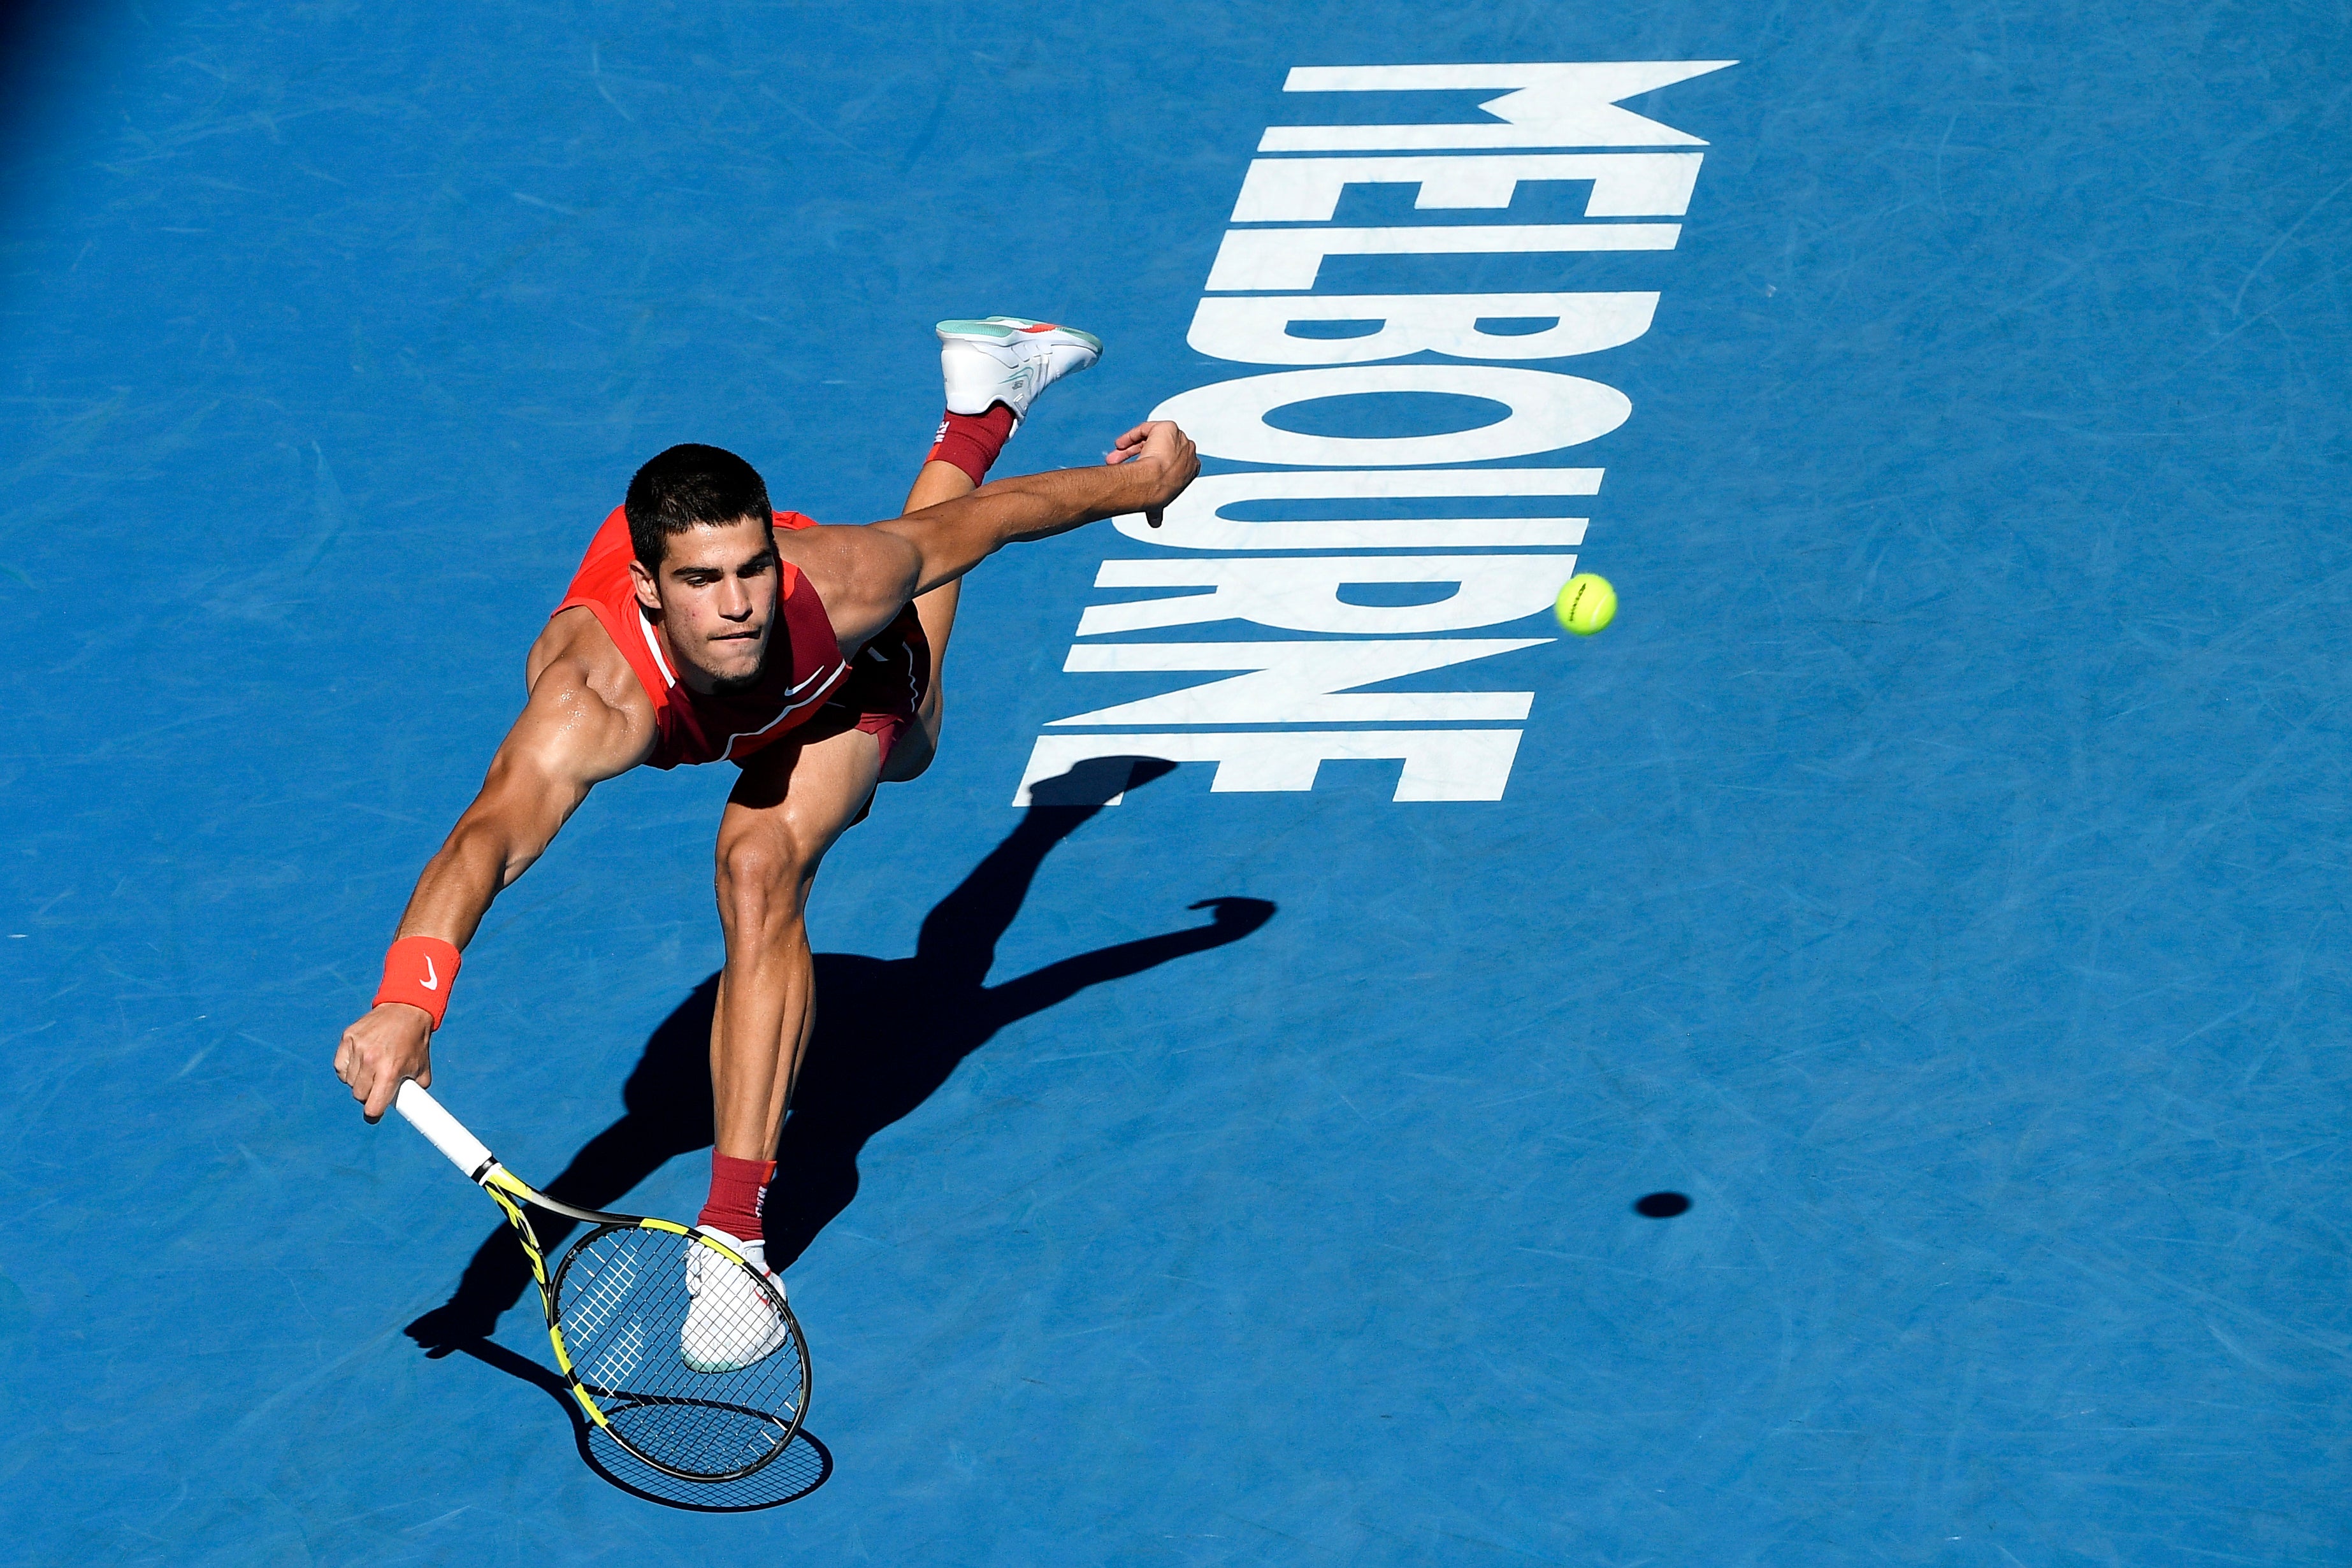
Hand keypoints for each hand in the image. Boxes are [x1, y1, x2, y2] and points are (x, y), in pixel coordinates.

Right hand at [334, 1002, 433, 1121]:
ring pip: (349, 1081)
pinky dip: (347, 1069)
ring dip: (359, 1080)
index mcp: (390, 1071)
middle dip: (368, 1094)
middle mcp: (371, 1061)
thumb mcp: (422, 1067)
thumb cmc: (415, 1041)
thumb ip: (415, 1090)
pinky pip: (340, 1066)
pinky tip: (359, 1062)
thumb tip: (411, 1107)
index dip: (374, 1112)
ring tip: (372, 1068)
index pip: (373, 1106)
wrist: (406, 1009)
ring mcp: (357, 1048)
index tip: (375, 1111)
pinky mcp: (347, 1038)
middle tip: (378, 1085)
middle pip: (359, 1095)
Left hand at [1103, 420, 1199, 527]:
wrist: (1154, 482)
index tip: (1140, 473)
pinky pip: (1147, 429)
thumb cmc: (1157, 493)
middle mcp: (1188, 450)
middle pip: (1158, 448)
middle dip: (1135, 456)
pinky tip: (1120, 446)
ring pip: (1150, 438)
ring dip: (1130, 447)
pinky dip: (1132, 436)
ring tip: (1114, 458)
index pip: (1171, 461)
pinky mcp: (1168, 427)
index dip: (1155, 466)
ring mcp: (1179, 437)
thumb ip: (1157, 511)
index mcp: (1191, 467)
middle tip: (1117, 463)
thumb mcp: (1160, 504)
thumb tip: (1155, 523)